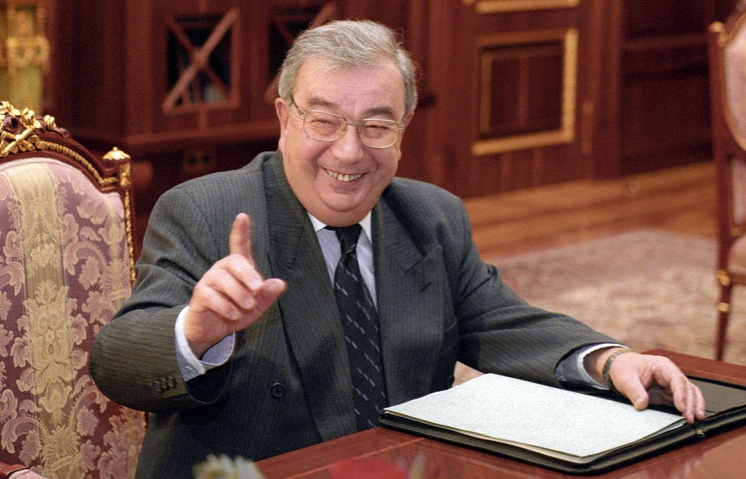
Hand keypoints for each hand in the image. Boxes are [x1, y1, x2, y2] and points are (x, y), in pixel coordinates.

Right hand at [184, 213, 285, 356]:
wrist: (213, 331)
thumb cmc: (237, 312)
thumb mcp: (257, 306)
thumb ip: (267, 295)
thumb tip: (280, 283)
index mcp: (238, 269)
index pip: (239, 246)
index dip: (241, 231)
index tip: (243, 216)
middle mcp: (222, 270)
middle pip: (233, 261)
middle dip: (247, 273)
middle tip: (258, 289)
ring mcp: (209, 281)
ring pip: (221, 277)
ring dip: (237, 293)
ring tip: (248, 306)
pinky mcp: (199, 296)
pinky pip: (209, 295)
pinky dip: (224, 305)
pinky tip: (233, 314)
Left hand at [586, 348, 705, 423]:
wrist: (619, 367)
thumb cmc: (624, 368)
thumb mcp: (626, 378)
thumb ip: (634, 391)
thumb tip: (642, 405)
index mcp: (662, 366)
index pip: (677, 379)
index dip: (681, 394)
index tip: (681, 408)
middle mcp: (670, 374)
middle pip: (687, 388)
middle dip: (690, 404)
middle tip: (689, 419)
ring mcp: (670, 384)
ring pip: (690, 394)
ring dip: (694, 406)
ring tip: (696, 419)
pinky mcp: (668, 394)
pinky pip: (682, 401)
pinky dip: (688, 409)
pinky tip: (690, 418)